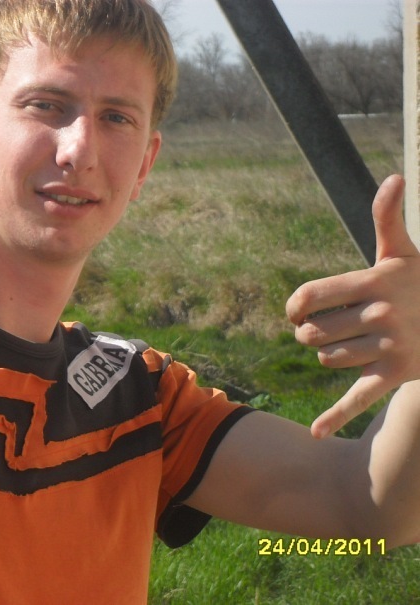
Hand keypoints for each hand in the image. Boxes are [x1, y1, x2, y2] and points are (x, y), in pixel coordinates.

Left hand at [286, 175, 419, 437]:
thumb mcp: (405, 251)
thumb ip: (388, 218)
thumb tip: (395, 177)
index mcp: (373, 281)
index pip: (309, 296)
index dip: (295, 305)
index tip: (298, 309)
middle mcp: (380, 314)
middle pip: (312, 333)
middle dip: (310, 333)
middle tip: (327, 328)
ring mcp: (389, 346)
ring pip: (327, 360)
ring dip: (329, 355)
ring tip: (352, 344)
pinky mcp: (397, 375)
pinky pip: (359, 398)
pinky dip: (336, 417)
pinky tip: (315, 432)